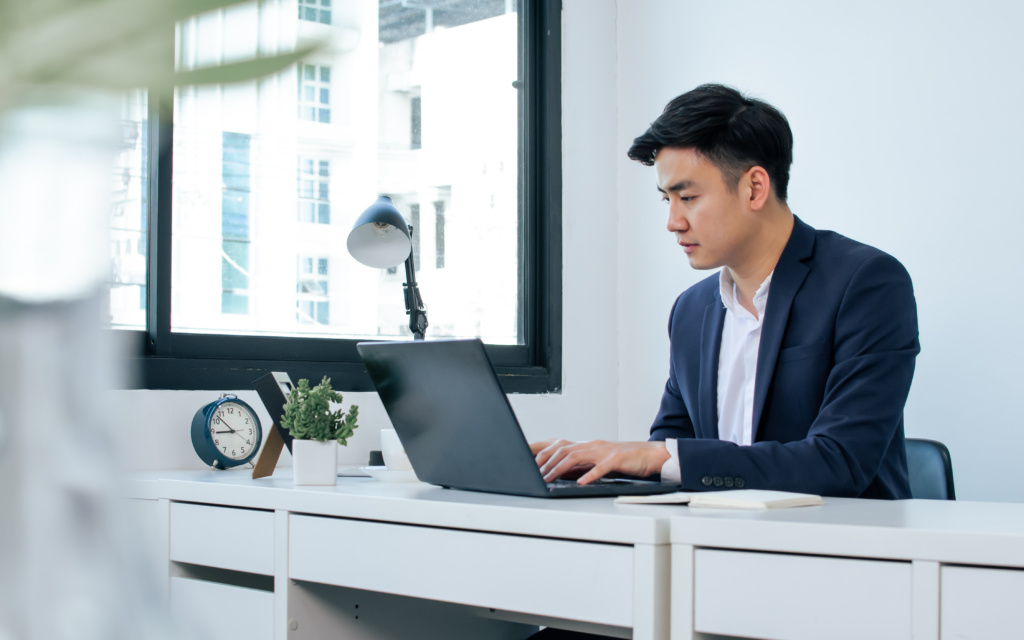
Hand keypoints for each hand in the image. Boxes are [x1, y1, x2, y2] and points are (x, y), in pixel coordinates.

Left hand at [531, 439, 669, 484]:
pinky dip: (589, 475)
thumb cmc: (625, 460)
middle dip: (546, 462)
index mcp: (588, 446)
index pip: (560, 447)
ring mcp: (604, 451)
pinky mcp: (616, 459)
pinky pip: (601, 467)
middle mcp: (593, 445)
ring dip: (560, 468)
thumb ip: (584, 465)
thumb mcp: (600, 461)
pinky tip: (581, 482)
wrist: (650, 455)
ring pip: (576, 456)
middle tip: (535, 474)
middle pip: (563, 450)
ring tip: (549, 478)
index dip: (544, 454)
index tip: (530, 464)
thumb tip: (564, 473)